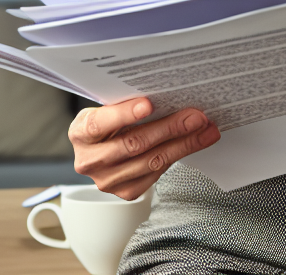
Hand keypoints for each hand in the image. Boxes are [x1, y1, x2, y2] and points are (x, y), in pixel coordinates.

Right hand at [69, 99, 219, 199]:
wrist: (103, 151)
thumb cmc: (109, 124)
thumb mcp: (108, 109)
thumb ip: (127, 104)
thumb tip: (168, 93)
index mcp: (81, 133)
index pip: (100, 124)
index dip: (124, 114)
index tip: (149, 104)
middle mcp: (90, 160)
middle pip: (134, 144)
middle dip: (170, 128)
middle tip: (195, 117)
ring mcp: (107, 180)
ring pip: (151, 161)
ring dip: (184, 144)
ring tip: (205, 129)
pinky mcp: (126, 192)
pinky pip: (158, 172)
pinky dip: (180, 154)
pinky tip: (195, 142)